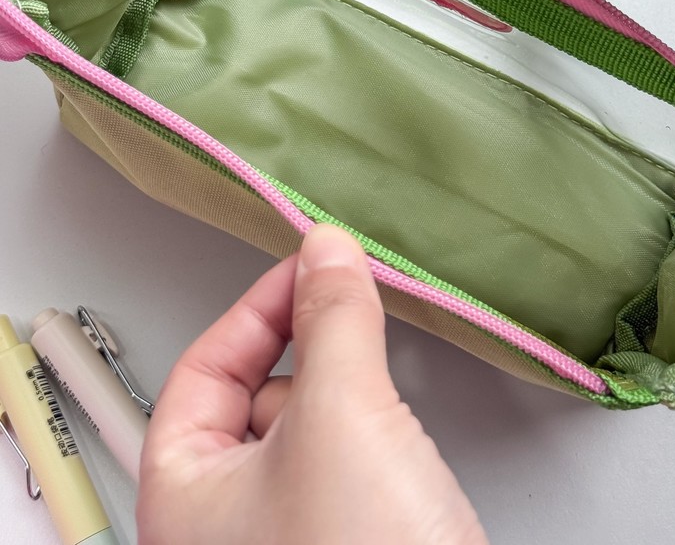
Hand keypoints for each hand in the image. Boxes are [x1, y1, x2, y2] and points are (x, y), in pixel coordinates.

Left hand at [137, 224, 488, 544]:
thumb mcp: (343, 413)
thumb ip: (332, 317)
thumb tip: (326, 249)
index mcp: (182, 496)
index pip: (203, 367)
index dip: (258, 307)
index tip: (311, 264)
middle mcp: (222, 526)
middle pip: (257, 395)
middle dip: (312, 350)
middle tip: (354, 309)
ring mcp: (284, 540)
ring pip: (309, 429)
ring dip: (350, 393)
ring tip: (384, 395)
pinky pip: (345, 465)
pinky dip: (373, 434)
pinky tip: (403, 442)